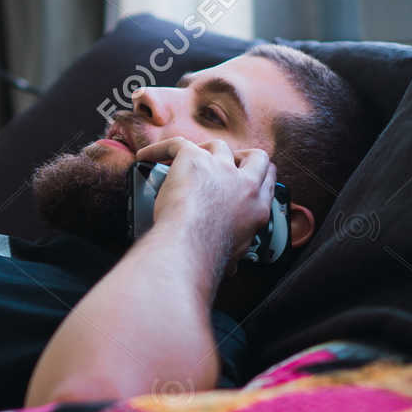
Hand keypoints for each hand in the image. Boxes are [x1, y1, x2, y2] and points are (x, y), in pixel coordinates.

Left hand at [133, 138, 273, 274]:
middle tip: (229, 159)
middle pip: (255, 156)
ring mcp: (220, 167)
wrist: (189, 244)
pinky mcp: (193, 158)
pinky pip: (175, 144)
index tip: (247, 177)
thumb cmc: (208, 253)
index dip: (258, 176)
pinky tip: (145, 156)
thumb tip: (232, 267)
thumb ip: (234, 253)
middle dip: (244, 156)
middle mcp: (243, 183)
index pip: (266, 182)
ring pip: (218, 146)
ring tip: (190, 156)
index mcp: (256, 207)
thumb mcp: (232, 256)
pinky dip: (158, 149)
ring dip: (206, 149)